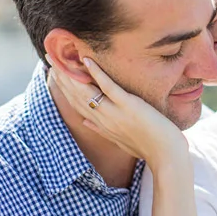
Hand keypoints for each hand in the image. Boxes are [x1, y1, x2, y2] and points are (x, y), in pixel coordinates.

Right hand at [48, 56, 187, 167]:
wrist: (166, 157)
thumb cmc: (148, 149)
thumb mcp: (121, 141)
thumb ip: (102, 131)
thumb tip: (85, 122)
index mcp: (102, 126)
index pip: (77, 105)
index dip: (64, 89)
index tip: (55, 75)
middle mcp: (104, 120)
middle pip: (77, 96)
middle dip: (62, 78)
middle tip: (50, 60)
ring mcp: (116, 113)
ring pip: (87, 91)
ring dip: (73, 73)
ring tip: (61, 57)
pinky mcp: (129, 107)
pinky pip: (110, 87)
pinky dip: (98, 73)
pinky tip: (88, 60)